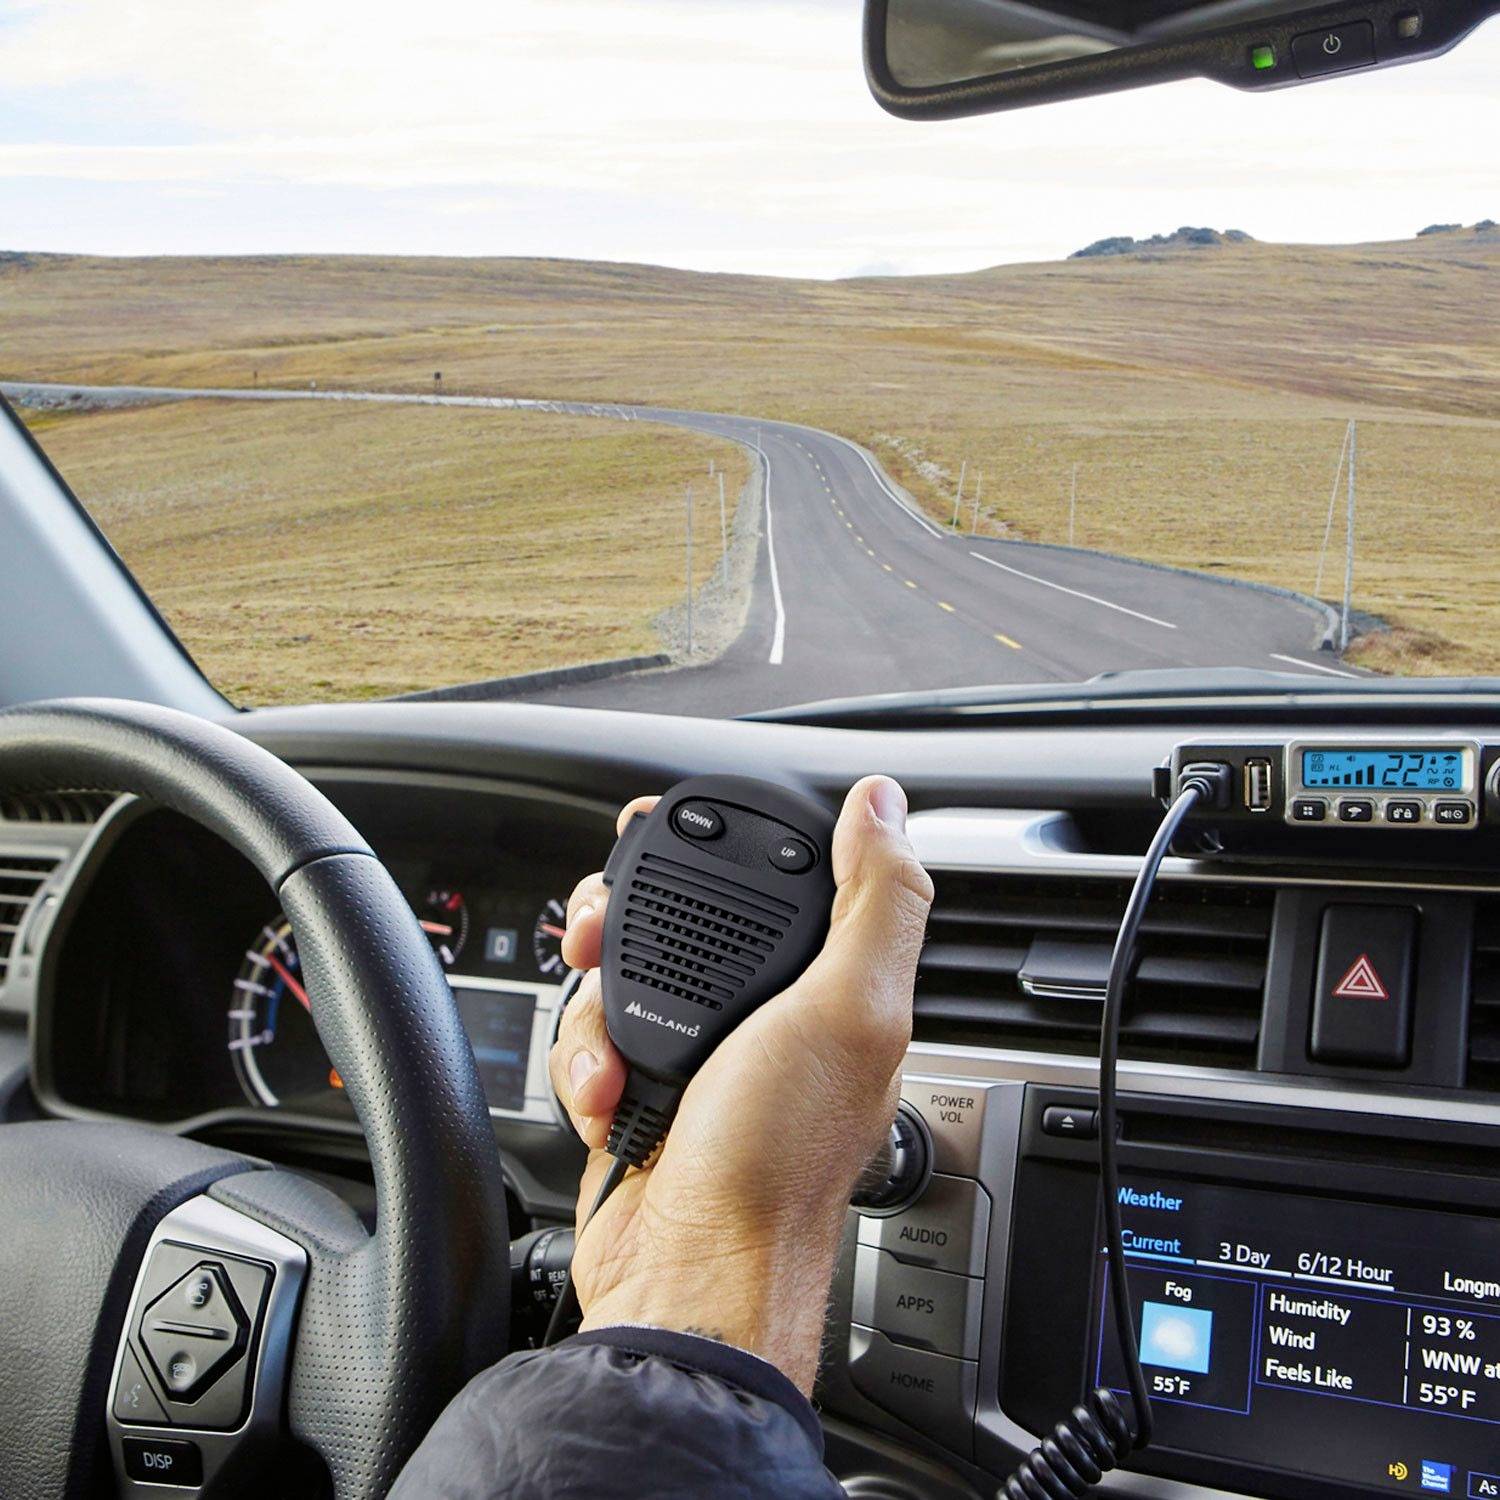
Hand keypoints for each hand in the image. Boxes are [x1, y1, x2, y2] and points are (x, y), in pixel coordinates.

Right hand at [548, 775, 932, 1392]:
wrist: (689, 1277)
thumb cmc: (776, 1160)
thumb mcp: (850, 1009)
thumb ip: (876, 899)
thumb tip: (884, 803)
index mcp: (828, 986)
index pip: (778, 877)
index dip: (723, 845)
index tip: (669, 836)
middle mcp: (767, 1016)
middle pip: (680, 916)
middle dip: (626, 918)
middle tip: (601, 933)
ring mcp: (700, 1055)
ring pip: (623, 971)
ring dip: (600, 1000)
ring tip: (611, 1044)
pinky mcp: (641, 1090)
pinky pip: (591, 1036)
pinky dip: (583, 1059)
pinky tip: (607, 1094)